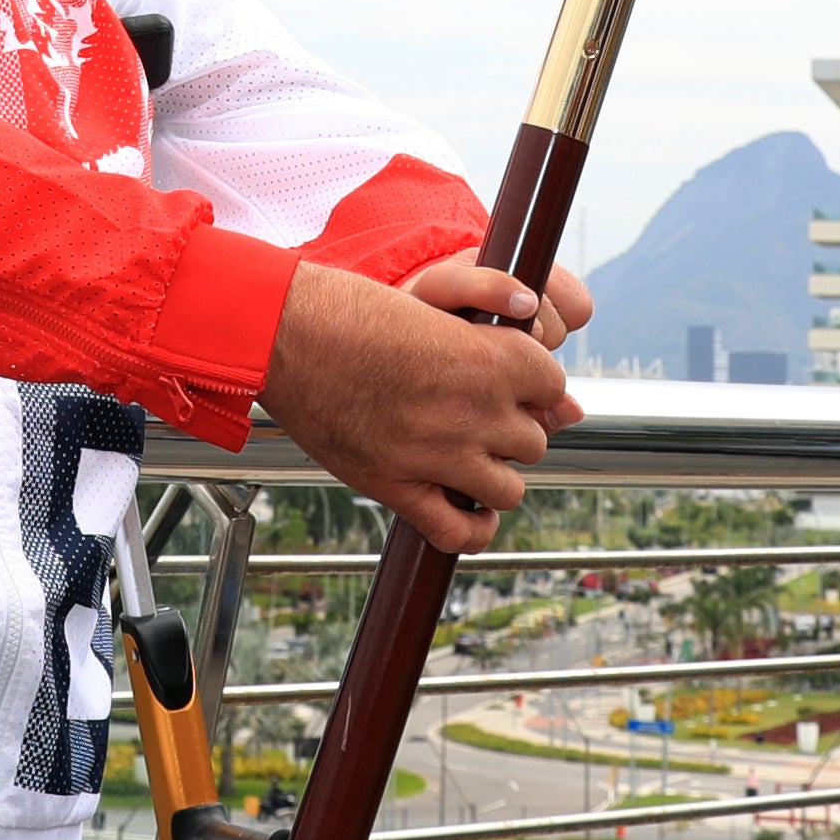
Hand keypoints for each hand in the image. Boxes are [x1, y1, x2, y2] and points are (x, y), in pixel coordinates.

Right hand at [258, 263, 581, 554]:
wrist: (286, 332)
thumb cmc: (353, 310)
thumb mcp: (437, 308)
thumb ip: (493, 346)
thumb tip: (554, 388)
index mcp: (489, 358)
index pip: (552, 387)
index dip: (531, 386)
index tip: (508, 384)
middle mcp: (473, 409)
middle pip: (534, 441)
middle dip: (512, 431)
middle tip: (479, 418)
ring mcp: (437, 453)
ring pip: (509, 489)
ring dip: (494, 477)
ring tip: (468, 458)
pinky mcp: (397, 486)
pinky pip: (459, 531)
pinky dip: (471, 528)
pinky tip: (465, 509)